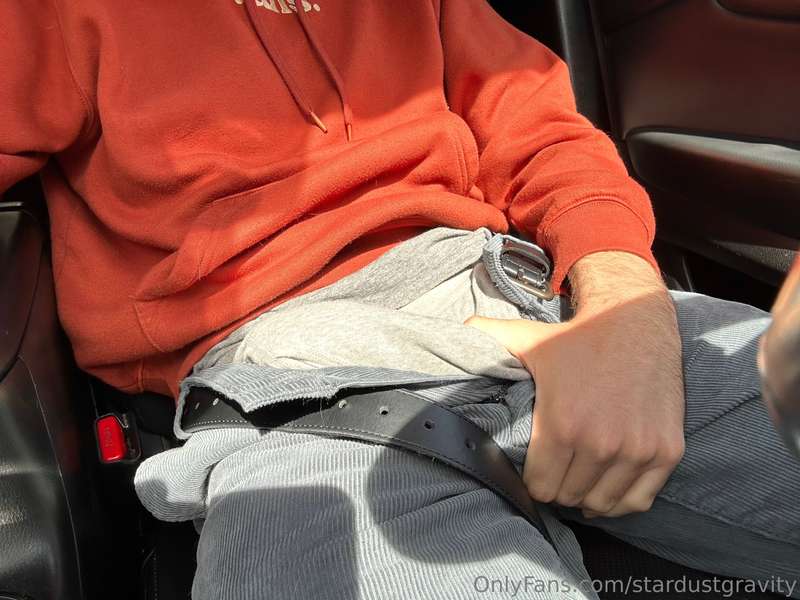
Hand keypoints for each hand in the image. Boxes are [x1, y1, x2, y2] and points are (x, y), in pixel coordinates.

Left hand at [467, 252, 684, 517]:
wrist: (636, 320)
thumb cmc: (577, 336)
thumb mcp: (526, 338)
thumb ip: (484, 338)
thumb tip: (450, 335)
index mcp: (562, 425)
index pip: (540, 488)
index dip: (532, 482)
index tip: (533, 470)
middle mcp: (601, 444)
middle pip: (569, 497)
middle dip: (558, 488)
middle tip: (556, 470)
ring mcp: (637, 450)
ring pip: (602, 503)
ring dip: (587, 496)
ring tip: (579, 478)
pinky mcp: (666, 451)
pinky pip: (639, 500)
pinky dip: (622, 499)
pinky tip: (607, 485)